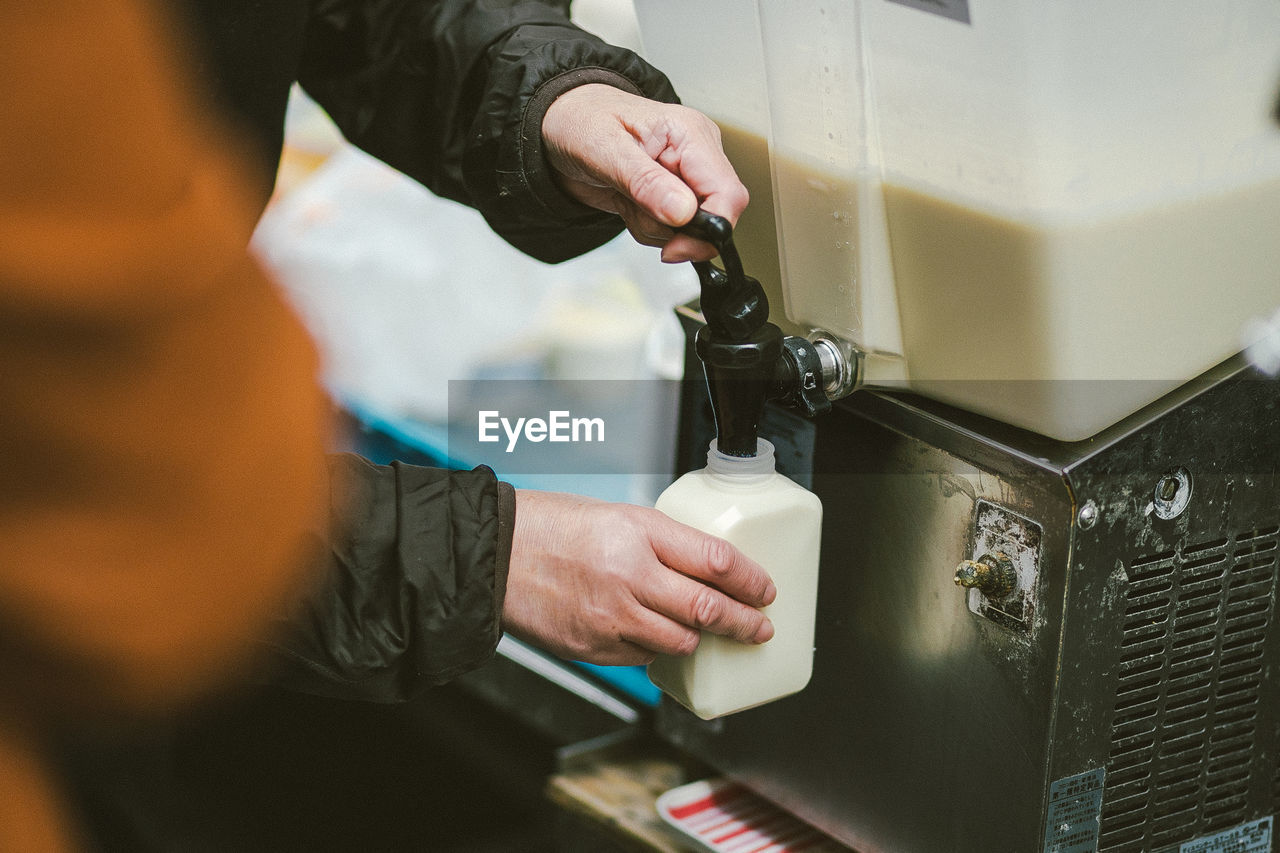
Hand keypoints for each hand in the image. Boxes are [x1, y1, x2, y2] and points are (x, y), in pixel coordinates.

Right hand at [502, 489, 775, 665]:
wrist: (498, 556)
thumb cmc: (555, 527)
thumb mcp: (621, 515)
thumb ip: (667, 543)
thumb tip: (712, 571)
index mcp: (639, 533)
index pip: (716, 561)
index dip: (751, 579)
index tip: (765, 589)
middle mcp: (628, 576)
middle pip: (707, 609)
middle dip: (744, 623)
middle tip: (760, 627)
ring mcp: (611, 617)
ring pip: (681, 641)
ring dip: (700, 638)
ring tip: (707, 632)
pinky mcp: (594, 647)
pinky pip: (643, 656)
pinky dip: (657, 647)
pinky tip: (654, 632)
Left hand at [541, 83, 748, 262]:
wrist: (558, 127)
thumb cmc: (580, 121)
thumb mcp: (604, 149)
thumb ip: (645, 183)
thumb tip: (683, 212)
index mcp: (690, 134)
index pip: (728, 192)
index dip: (710, 228)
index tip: (676, 245)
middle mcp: (696, 156)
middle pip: (713, 218)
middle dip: (672, 229)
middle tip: (636, 212)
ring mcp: (685, 178)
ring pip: (690, 232)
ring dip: (652, 229)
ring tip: (625, 198)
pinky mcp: (672, 197)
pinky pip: (671, 232)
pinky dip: (647, 229)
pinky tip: (629, 204)